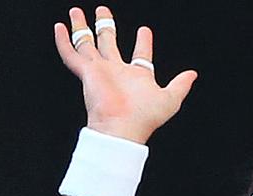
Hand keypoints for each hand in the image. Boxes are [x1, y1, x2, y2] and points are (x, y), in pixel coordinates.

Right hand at [52, 6, 197, 143]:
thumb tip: (192, 74)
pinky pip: (71, 54)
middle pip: (108, 43)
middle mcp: (116, 72)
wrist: (122, 128)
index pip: (140, 55)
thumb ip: (181, 85)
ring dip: (81, 27)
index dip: (143, 42)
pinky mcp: (87, 73)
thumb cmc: (144, 117)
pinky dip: (64, 41)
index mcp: (136, 77)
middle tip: (103, 11)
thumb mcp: (170, 99)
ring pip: (87, 43)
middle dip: (106, 26)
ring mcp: (100, 71)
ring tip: (76, 11)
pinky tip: (60, 27)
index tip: (145, 30)